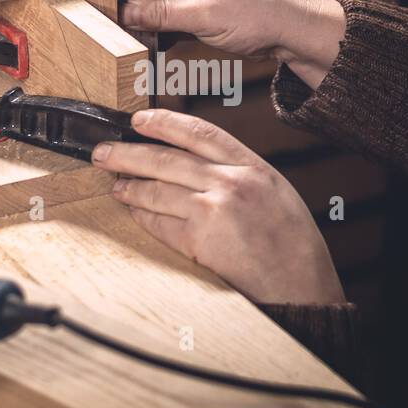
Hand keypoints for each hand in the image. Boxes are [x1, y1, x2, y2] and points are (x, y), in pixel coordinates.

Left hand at [92, 108, 344, 305]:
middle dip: (129, 153)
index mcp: (253, 166)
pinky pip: (161, 224)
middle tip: (104, 152)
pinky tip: (134, 212)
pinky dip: (143, 217)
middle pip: (167, 159)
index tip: (139, 119)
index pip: (200, 132)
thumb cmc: (292, 245)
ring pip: (157, 190)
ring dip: (130, 187)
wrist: (302, 287)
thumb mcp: (275, 193)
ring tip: (116, 186)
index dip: (165, 122)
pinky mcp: (201, 241)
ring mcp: (214, 210)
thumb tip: (196, 165)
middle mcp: (232, 182)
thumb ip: (240, 174)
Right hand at [122, 0, 343, 85]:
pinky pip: (175, 10)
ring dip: (152, 16)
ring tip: (144, 34)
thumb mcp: (203, 14)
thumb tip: (126, 12)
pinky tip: (158, 40)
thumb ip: (159, 13)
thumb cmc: (264, 11)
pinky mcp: (205, 1)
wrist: (295, 31)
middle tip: (124, 22)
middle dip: (138, 0)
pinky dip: (166, 25)